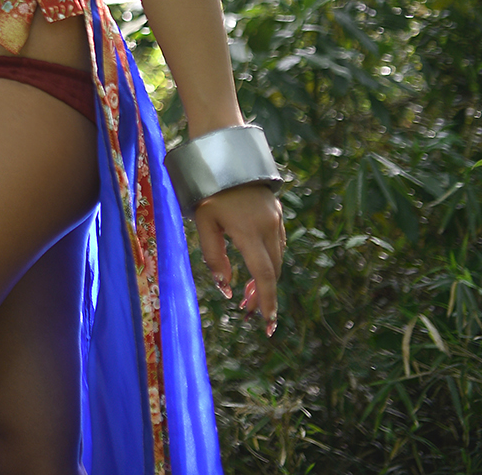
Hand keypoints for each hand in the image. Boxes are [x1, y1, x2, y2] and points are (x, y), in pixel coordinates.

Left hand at [194, 183, 285, 334]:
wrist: (226, 155)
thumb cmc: (208, 189)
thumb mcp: (204, 222)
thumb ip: (214, 256)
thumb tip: (227, 288)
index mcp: (250, 232)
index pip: (264, 276)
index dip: (266, 302)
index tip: (268, 325)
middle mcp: (269, 228)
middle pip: (272, 271)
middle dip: (263, 294)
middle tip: (248, 310)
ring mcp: (276, 220)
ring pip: (277, 258)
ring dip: (266, 278)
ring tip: (249, 293)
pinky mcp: (277, 213)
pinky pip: (277, 243)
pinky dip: (270, 259)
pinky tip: (256, 265)